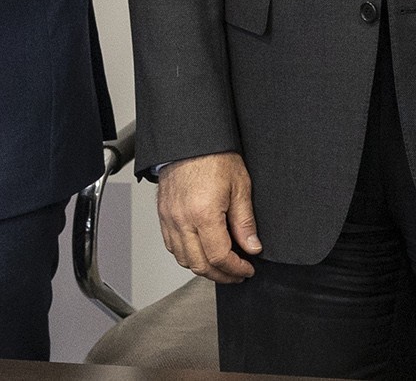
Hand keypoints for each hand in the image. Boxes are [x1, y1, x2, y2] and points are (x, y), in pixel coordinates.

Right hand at [156, 153, 261, 282]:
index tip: (247, 270)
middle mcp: (183, 220)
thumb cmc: (215, 156)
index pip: (219, 257)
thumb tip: (252, 247)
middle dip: (221, 275)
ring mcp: (170, 219)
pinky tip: (201, 252)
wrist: (190, 139)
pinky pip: (172, 246)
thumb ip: (245, 222)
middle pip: (200, 264)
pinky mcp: (164, 215)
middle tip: (237, 274)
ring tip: (221, 266)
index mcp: (204, 214)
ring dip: (203, 268)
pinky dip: (187, 256)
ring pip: (184, 259)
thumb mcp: (240, 187)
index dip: (235, 269)